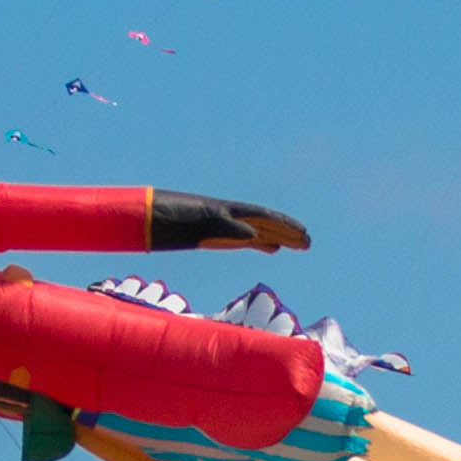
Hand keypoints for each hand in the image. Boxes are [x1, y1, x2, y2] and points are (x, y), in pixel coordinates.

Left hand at [147, 190, 312, 253]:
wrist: (151, 217)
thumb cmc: (173, 217)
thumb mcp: (201, 223)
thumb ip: (228, 229)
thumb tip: (254, 237)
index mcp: (229, 211)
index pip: (264, 217)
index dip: (285, 224)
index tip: (303, 233)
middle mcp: (231, 217)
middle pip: (267, 223)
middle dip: (288, 232)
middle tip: (309, 243)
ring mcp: (225, 226)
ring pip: (260, 231)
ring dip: (281, 238)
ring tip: (301, 246)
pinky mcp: (217, 235)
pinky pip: (246, 239)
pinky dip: (262, 244)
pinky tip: (274, 250)